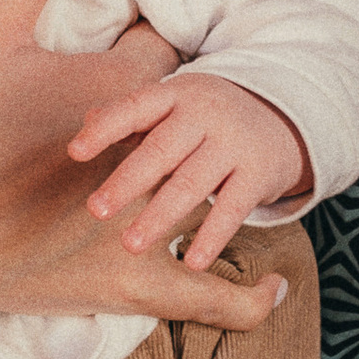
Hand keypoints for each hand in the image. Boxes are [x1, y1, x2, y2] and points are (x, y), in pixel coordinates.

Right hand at [0, 0, 288, 335]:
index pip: (168, 45)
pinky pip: (199, 295)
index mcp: (118, 96)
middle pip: (206, 127)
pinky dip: (239, 295)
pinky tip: (271, 288)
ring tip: (257, 175)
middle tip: (233, 96)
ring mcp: (138, 228)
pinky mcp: (119, 284)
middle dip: (217, 111)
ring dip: (230, 187)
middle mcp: (145, 165)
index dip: (172, 22)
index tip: (177, 10)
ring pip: (214, 204)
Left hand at [67, 75, 311, 271]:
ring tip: (130, 245)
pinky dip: (212, 237)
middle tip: (96, 210)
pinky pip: (233, 209)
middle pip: (162, 150)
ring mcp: (234, 144)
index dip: (105, 129)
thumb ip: (132, 116)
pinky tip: (192, 263)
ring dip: (159, 216)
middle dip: (127, 181)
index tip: (75, 153)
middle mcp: (205, 115)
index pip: (135, 108)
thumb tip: (86, 122)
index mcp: (176, 95)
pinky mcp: (259, 174)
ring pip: (192, 183)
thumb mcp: (173, 105)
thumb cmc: (206, 117)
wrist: (282, 115)